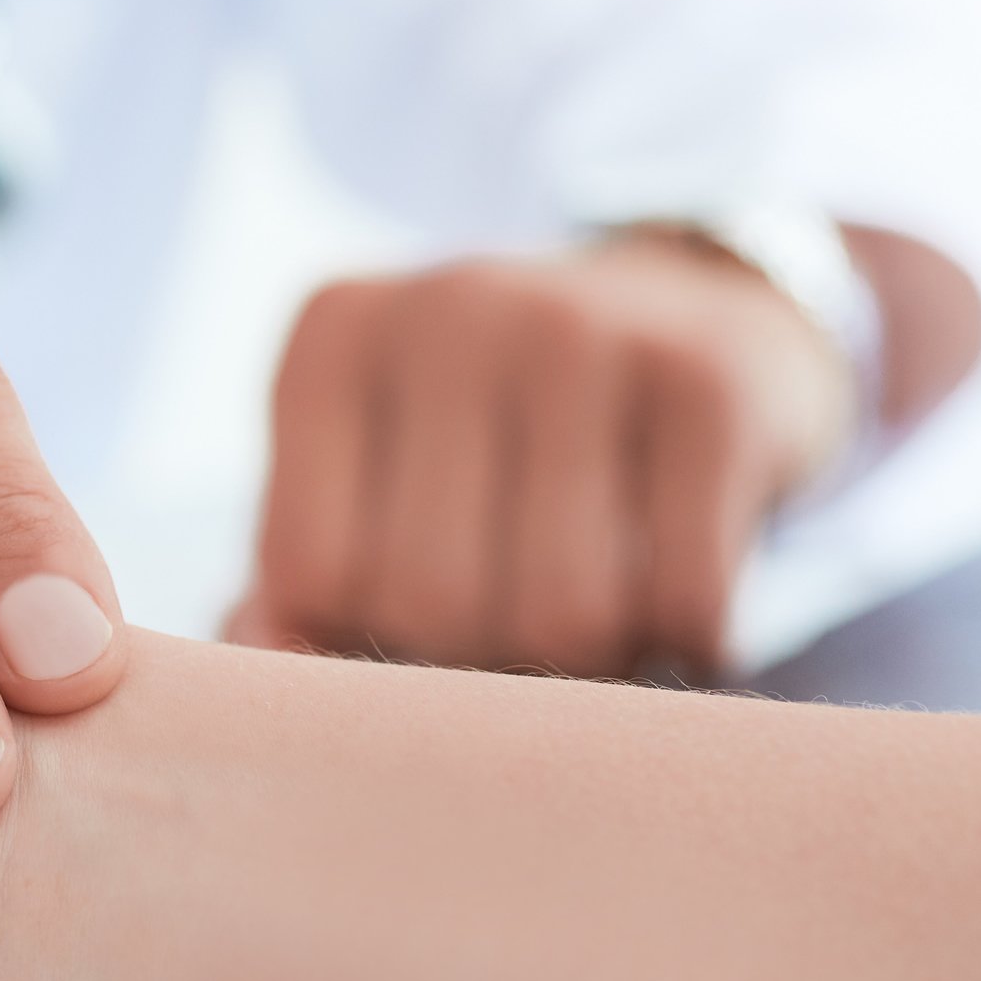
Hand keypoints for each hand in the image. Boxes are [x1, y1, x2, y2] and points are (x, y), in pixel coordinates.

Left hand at [229, 232, 856, 676]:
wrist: (699, 314)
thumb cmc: (496, 446)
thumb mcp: (372, 482)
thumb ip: (297, 590)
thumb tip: (266, 672)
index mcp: (333, 339)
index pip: (311, 578)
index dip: (360, 647)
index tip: (408, 633)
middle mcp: (447, 308)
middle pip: (431, 602)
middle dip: (478, 666)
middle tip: (516, 639)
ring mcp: (585, 327)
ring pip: (563, 615)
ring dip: (592, 667)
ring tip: (598, 620)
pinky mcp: (714, 378)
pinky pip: (685, 597)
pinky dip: (691, 644)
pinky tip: (682, 604)